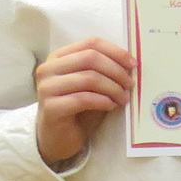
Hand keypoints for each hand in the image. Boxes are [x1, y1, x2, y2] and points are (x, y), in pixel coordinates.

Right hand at [34, 37, 134, 167]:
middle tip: (130, 85)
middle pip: (90, 58)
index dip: (116, 52)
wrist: (57, 137)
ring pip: (88, 78)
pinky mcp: (50, 107)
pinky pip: (83, 99)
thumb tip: (132, 63)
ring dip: (113, 88)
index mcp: (59, 57)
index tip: (134, 65)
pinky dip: (103, 101)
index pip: (91, 43)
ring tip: (123, 98)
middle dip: (116, 71)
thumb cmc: (79, 108)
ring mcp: (46, 88)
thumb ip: (105, 70)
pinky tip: (111, 106)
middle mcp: (49, 68)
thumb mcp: (93, 85)